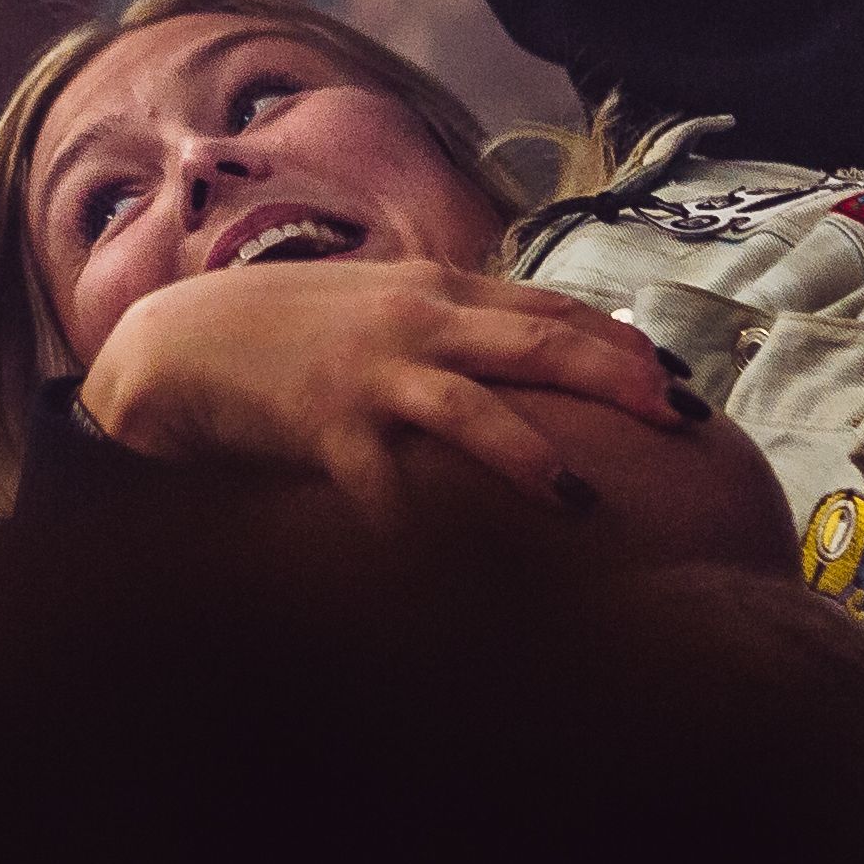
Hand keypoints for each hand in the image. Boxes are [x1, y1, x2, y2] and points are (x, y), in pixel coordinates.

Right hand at [76, 254, 691, 521]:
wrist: (186, 341)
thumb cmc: (296, 330)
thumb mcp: (387, 305)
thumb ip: (461, 321)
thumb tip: (550, 350)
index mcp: (438, 290)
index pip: (552, 309)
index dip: (622, 343)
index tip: (677, 381)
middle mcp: (415, 322)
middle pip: (537, 344)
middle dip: (615, 380)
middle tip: (678, 419)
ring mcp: (370, 374)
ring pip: (469, 411)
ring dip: (530, 457)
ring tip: (580, 501)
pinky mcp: (323, 427)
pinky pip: (379, 489)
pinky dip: (410, 529)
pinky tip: (444, 573)